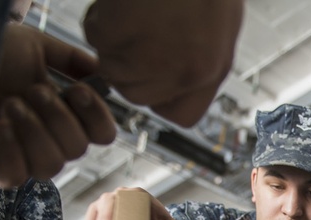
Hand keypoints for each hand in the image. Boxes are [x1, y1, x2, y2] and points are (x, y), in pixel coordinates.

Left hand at [0, 24, 116, 186]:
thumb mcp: (33, 47)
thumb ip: (70, 59)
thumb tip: (101, 72)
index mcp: (63, 115)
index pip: (102, 134)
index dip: (96, 116)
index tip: (77, 90)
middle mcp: (48, 141)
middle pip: (78, 149)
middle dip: (57, 117)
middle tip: (31, 91)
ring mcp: (23, 158)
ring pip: (51, 165)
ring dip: (33, 131)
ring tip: (9, 104)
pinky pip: (16, 176)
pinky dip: (10, 150)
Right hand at [83, 0, 243, 126]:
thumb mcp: (215, 25)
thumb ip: (194, 57)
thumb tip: (162, 77)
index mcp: (213, 68)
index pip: (182, 115)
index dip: (162, 94)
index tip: (155, 69)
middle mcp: (186, 71)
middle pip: (137, 95)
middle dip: (128, 65)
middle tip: (136, 28)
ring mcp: (152, 55)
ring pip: (111, 68)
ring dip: (111, 39)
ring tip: (131, 8)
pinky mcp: (121, 31)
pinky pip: (95, 36)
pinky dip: (99, 16)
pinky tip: (120, 1)